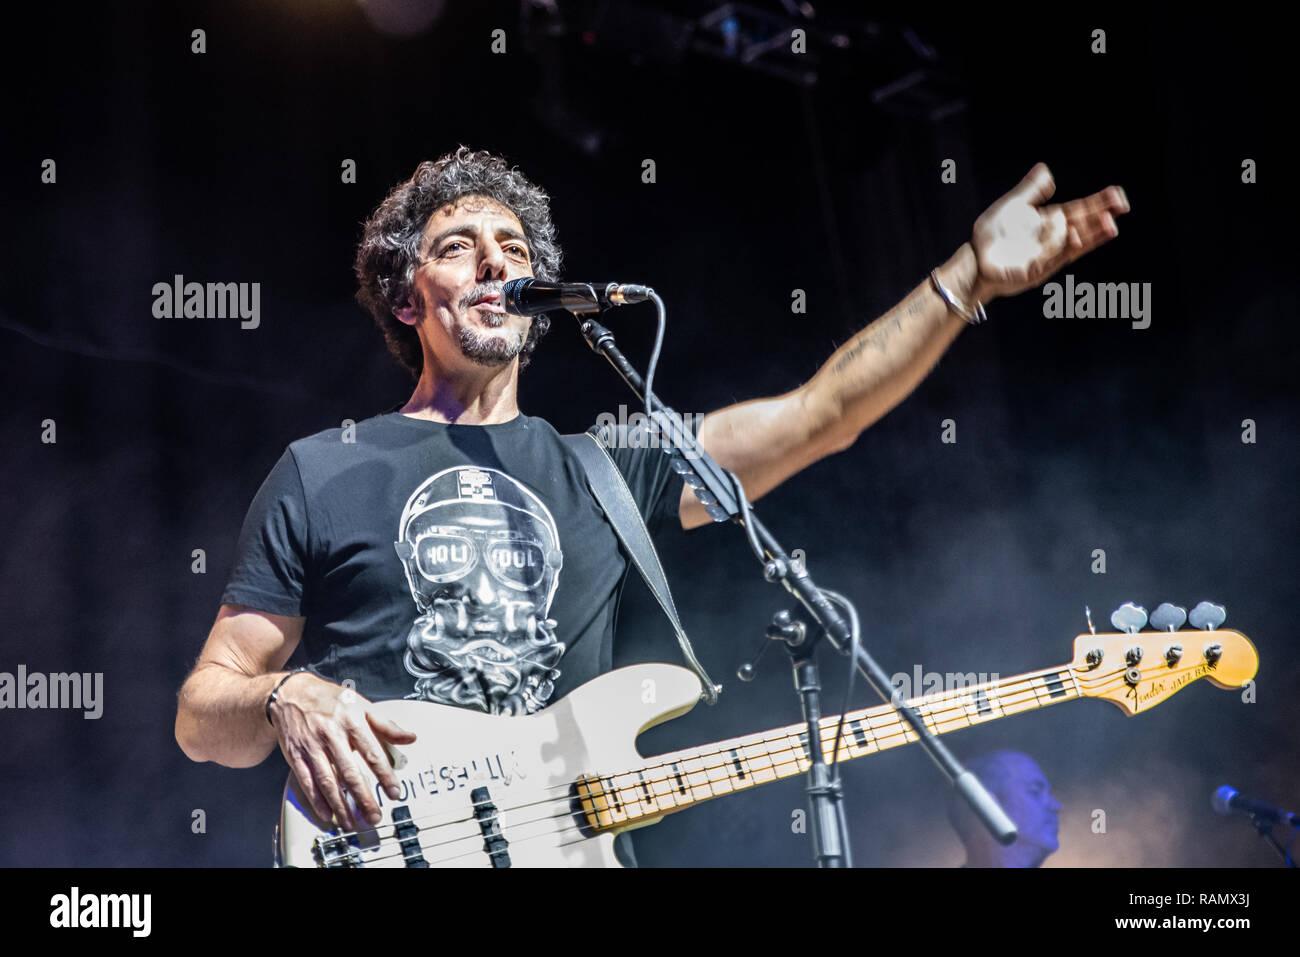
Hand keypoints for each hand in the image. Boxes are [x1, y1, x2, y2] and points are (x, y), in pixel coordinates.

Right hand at [269, 673, 416, 832]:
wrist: (291, 694)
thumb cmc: (330, 700)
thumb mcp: (361, 704)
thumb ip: (386, 724)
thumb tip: (409, 737)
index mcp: (351, 721)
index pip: (372, 753)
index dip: (384, 775)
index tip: (394, 792)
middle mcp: (331, 735)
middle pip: (350, 772)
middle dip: (364, 797)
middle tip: (374, 816)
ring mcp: (312, 746)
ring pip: (328, 781)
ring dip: (340, 805)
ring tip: (352, 823)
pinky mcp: (295, 755)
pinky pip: (307, 781)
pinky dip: (317, 800)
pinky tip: (327, 813)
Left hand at [971, 162, 1128, 300]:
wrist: (975, 259)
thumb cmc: (993, 233)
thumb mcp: (1013, 206)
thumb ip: (1030, 190)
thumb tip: (1046, 170)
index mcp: (1051, 221)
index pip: (1079, 210)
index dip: (1099, 203)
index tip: (1117, 195)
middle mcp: (1053, 239)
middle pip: (1083, 226)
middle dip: (1101, 218)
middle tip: (1121, 208)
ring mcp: (1046, 256)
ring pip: (1073, 245)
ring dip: (1091, 236)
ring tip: (1110, 226)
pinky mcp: (1034, 271)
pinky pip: (1051, 261)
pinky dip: (1063, 251)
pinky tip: (1075, 240)